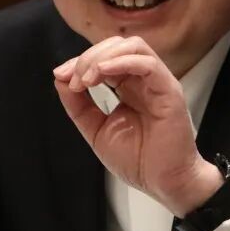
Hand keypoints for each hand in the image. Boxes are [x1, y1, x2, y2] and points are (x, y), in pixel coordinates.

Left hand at [52, 36, 222, 216]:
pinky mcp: (169, 91)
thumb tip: (60, 78)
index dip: (80, 61)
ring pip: (133, 47)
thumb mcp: (96, 130)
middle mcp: (143, 81)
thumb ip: (78, 105)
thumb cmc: (138, 160)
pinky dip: (122, 62)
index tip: (61, 75)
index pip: (104, 57)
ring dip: (103, 57)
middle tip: (74, 79)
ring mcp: (157, 83)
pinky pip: (147, 64)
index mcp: (127, 87)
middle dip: (89, 57)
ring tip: (87, 79)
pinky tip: (102, 73)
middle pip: (116, 46)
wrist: (163, 184)